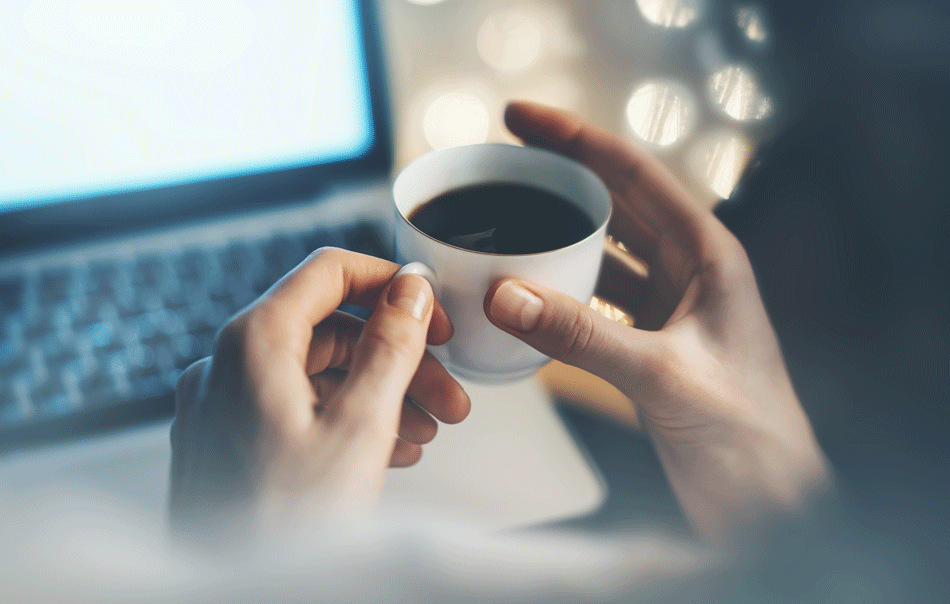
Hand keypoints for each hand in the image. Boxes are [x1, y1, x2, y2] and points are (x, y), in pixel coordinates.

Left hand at [169, 248, 469, 544]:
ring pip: (316, 375)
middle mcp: (226, 366)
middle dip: (397, 357)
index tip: (430, 308)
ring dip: (378, 394)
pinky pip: (295, 411)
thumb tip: (410, 292)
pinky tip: (387, 452)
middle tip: (445, 390)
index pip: (328, 272)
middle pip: (330, 331)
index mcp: (253, 344)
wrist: (235, 600)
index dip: (389, 283)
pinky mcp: (226, 444)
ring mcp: (222, 406)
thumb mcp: (359, 427)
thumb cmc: (281, 526)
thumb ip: (391, 347)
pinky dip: (344, 420)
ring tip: (426, 431)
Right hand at [487, 102, 830, 539]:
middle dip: (559, 178)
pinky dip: (558, 291)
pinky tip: (526, 293)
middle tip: (503, 162)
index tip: (521, 120)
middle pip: (614, 203)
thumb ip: (582, 335)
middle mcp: (689, 272)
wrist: (769, 504)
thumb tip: (507, 295)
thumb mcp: (663, 377)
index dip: (574, 139)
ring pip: (601, 252)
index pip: (634, 175)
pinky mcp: (649, 343)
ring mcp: (668, 307)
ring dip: (556, 236)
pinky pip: (594, 300)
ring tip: (505, 221)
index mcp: (709, 255)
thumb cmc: (750, 438)